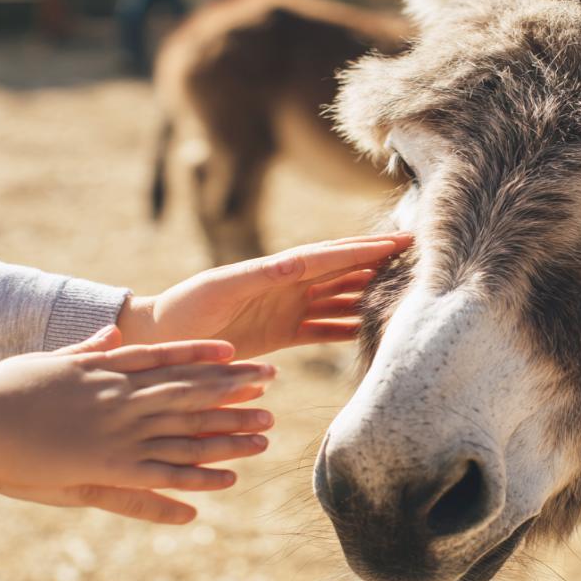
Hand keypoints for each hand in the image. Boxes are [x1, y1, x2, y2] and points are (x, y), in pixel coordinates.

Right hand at [0, 327, 274, 520]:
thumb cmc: (2, 387)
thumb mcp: (49, 359)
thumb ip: (87, 349)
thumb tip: (111, 333)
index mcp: (109, 370)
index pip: (169, 358)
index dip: (208, 356)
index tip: (239, 351)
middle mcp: (122, 397)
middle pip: (190, 391)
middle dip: (234, 386)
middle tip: (273, 379)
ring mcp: (117, 432)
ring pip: (186, 431)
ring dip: (229, 431)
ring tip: (266, 430)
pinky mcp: (107, 467)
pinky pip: (162, 474)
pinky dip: (196, 476)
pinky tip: (227, 480)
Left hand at [116, 232, 411, 357]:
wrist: (162, 339)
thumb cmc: (185, 310)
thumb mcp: (221, 288)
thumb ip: (259, 275)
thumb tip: (298, 262)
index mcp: (277, 270)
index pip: (330, 257)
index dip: (365, 250)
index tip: (399, 241)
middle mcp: (288, 286)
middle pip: (343, 271)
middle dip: (378, 262)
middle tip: (418, 257)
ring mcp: (288, 308)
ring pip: (341, 298)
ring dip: (371, 293)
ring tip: (406, 292)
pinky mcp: (283, 333)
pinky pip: (325, 328)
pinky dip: (351, 326)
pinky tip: (375, 329)